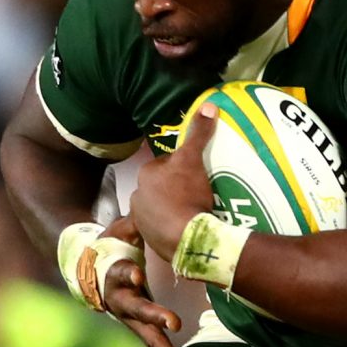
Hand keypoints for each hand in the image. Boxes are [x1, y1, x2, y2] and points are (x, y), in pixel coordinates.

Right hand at [95, 214, 188, 346]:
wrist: (92, 275)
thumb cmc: (111, 247)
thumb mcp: (116, 231)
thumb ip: (128, 223)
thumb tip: (141, 206)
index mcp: (113, 275)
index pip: (119, 273)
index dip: (126, 274)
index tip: (136, 273)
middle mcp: (120, 301)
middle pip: (136, 310)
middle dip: (155, 316)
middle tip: (173, 323)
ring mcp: (131, 318)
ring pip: (148, 337)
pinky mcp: (142, 327)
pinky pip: (156, 346)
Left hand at [128, 102, 220, 266]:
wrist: (185, 237)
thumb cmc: (187, 194)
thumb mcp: (193, 160)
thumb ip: (198, 134)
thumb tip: (208, 105)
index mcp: (145, 175)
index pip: (165, 165)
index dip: (182, 168)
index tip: (196, 175)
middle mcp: (137, 196)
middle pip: (160, 188)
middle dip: (174, 190)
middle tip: (197, 194)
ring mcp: (142, 221)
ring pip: (159, 209)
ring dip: (172, 210)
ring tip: (193, 212)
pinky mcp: (150, 240)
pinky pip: (161, 230)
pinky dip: (171, 229)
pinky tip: (186, 229)